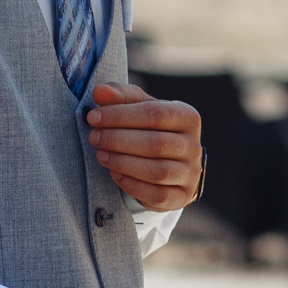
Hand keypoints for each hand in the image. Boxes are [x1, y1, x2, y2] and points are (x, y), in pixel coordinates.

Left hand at [88, 82, 202, 210]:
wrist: (169, 162)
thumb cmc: (149, 128)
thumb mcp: (137, 107)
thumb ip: (119, 96)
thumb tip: (100, 91)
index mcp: (187, 117)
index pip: (155, 114)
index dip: (120, 115)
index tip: (94, 116)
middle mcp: (194, 146)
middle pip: (155, 143)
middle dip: (117, 140)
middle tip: (94, 137)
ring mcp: (190, 173)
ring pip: (157, 171)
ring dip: (122, 162)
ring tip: (101, 154)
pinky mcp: (181, 195)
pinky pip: (157, 194)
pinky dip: (132, 185)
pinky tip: (115, 174)